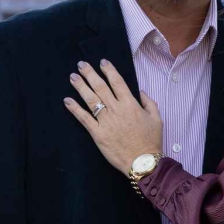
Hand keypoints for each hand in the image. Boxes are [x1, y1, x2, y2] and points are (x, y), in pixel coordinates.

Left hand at [63, 60, 162, 175]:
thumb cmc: (150, 141)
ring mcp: (106, 121)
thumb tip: (141, 92)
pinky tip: (67, 101)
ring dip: (80, 87)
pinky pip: (84, 118)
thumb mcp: (156, 119)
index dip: (109, 70)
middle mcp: (116, 110)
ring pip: (91, 100)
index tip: (102, 62)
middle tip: (81, 64)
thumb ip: (149, 103)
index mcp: (130, 104)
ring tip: (72, 77)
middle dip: (90, 74)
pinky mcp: (98, 133)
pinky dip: (74, 109)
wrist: (142, 162)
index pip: (117, 82)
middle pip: (100, 87)